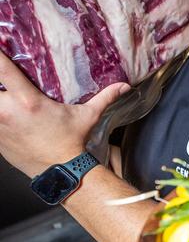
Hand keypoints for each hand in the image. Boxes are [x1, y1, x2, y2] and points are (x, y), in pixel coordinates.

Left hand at [0, 51, 128, 175]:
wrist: (59, 171)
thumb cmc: (72, 142)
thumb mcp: (88, 116)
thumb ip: (104, 97)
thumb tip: (123, 86)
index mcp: (29, 101)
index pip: (2, 70)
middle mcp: (7, 111)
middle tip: (2, 76)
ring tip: (5, 96)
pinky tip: (5, 114)